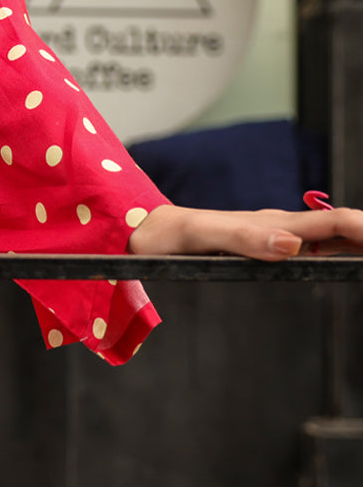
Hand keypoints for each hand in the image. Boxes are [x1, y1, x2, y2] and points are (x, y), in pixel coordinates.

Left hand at [128, 203, 362, 260]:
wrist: (144, 230)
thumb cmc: (167, 234)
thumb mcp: (201, 235)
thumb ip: (242, 238)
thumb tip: (292, 245)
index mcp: (273, 224)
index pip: (336, 224)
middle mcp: (279, 228)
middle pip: (342, 228)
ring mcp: (273, 237)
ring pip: (332, 238)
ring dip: (359, 243)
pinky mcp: (263, 247)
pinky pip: (311, 248)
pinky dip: (339, 252)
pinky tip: (348, 262)